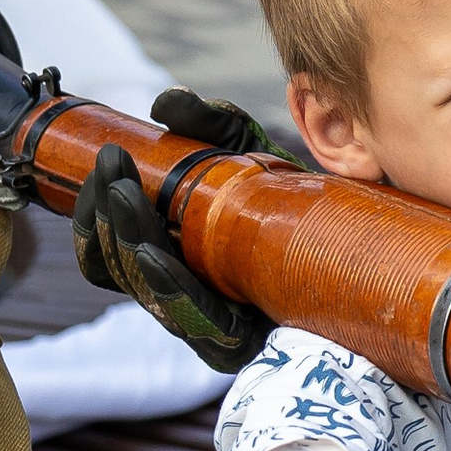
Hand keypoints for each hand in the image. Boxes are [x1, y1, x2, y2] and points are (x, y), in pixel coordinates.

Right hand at [70, 89, 282, 373]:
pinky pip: (197, 322)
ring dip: (128, 242)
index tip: (102, 168)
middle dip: (108, 218)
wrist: (357, 240)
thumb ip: (209, 123)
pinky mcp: (242, 346)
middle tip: (113, 174)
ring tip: (125, 196)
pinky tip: (158, 254)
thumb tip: (166, 104)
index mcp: (164, 255)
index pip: (106, 247)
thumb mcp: (247, 148)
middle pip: (117, 269)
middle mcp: (178, 294)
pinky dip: (169, 286)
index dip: (92, 214)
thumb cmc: (288, 196)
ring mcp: (206, 326)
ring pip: (147, 293)